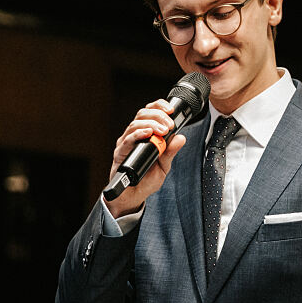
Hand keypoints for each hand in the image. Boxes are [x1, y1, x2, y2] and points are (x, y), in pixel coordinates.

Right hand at [104, 99, 188, 217]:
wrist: (133, 196)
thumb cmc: (146, 179)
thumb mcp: (164, 165)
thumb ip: (171, 151)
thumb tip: (181, 137)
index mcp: (146, 135)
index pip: (150, 112)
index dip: (159, 106)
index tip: (171, 110)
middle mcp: (134, 136)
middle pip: (143, 114)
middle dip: (158, 115)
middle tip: (169, 124)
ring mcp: (126, 143)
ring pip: (135, 124)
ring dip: (151, 124)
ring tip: (163, 130)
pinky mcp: (120, 152)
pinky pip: (127, 139)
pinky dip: (138, 134)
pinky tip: (148, 133)